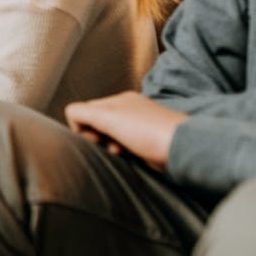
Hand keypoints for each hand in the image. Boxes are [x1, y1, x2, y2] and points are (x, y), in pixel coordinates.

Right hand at [65, 91, 188, 171]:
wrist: (183, 148)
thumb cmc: (148, 132)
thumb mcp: (107, 117)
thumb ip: (83, 113)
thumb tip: (72, 116)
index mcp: (119, 100)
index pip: (84, 108)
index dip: (82, 125)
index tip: (93, 137)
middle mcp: (129, 109)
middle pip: (97, 121)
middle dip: (95, 135)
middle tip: (104, 144)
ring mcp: (140, 124)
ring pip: (110, 134)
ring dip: (108, 145)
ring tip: (119, 151)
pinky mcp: (149, 140)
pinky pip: (125, 144)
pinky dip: (122, 150)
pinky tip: (129, 155)